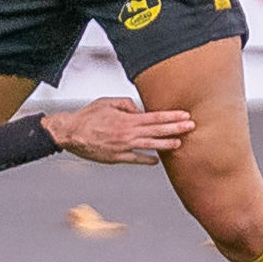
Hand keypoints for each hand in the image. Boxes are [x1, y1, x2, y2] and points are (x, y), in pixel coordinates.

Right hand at [42, 97, 194, 164]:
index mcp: (127, 119)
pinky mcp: (117, 158)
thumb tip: (140, 110)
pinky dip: (147, 159)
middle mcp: (128, 134)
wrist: (71, 133)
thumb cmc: (88, 116)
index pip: (155, 117)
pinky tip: (157, 160)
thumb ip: (127, 104)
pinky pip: (136, 159)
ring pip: (150, 146)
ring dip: (166, 144)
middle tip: (191, 127)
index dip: (172, 117)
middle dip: (176, 129)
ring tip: (179, 143)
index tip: (185, 115)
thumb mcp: (107, 102)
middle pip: (157, 131)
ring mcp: (124, 147)